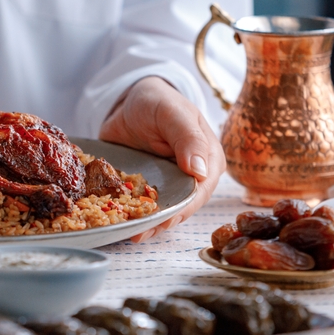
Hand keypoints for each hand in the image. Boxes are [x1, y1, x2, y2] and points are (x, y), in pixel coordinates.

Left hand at [99, 76, 223, 241]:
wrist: (129, 101)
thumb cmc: (157, 101)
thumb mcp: (172, 113)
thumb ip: (188, 138)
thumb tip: (200, 170)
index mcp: (208, 158)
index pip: (201, 189)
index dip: (185, 206)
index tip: (167, 218)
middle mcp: (193, 176)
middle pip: (183, 206)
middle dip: (164, 221)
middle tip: (142, 231)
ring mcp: (171, 183)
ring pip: (165, 210)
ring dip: (149, 224)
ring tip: (132, 233)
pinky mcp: (150, 186)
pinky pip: (145, 205)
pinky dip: (136, 215)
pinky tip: (124, 225)